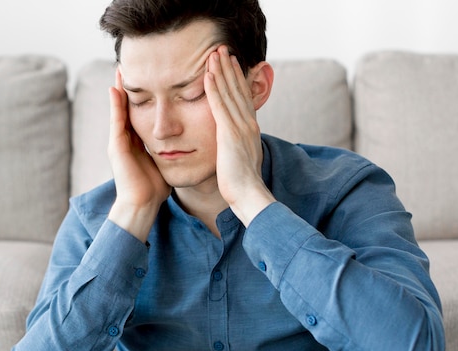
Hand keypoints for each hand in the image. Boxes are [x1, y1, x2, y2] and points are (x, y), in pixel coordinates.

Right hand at [107, 69, 171, 240]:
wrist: (142, 204)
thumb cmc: (155, 187)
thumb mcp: (165, 160)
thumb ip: (170, 147)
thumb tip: (187, 139)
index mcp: (138, 140)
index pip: (140, 110)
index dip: (144, 92)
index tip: (150, 74)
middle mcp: (126, 137)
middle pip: (127, 105)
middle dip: (129, 86)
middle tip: (130, 63)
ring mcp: (118, 141)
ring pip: (118, 109)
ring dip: (118, 89)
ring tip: (120, 69)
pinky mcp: (115, 147)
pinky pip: (116, 121)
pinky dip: (115, 105)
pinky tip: (116, 89)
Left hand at [204, 46, 275, 224]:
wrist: (249, 194)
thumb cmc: (243, 183)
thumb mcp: (242, 159)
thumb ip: (238, 146)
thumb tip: (235, 145)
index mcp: (250, 128)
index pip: (242, 98)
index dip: (237, 79)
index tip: (231, 64)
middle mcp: (247, 123)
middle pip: (237, 89)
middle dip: (229, 68)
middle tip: (222, 49)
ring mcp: (239, 126)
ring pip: (229, 92)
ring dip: (221, 71)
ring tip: (214, 53)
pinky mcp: (229, 132)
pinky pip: (219, 105)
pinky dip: (213, 88)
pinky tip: (207, 74)